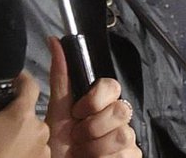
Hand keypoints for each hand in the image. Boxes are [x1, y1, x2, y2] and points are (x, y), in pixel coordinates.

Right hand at [0, 71, 49, 157]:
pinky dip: (22, 151)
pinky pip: (33, 151)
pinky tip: (5, 157)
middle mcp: (40, 131)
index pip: (30, 84)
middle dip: (14, 113)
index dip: (20, 78)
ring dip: (19, 133)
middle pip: (29, 112)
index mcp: (22, 115)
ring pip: (32, 133)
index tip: (9, 80)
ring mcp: (43, 153)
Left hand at [45, 37, 141, 157]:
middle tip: (77, 136)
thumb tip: (53, 40)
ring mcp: (127, 137)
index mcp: (100, 101)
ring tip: (84, 151)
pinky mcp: (132, 156)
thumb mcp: (57, 111)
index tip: (77, 113)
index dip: (94, 100)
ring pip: (123, 135)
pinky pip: (127, 154)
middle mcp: (117, 116)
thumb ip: (60, 77)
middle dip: (93, 127)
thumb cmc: (58, 142)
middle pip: (120, 109)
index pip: (112, 85)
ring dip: (96, 147)